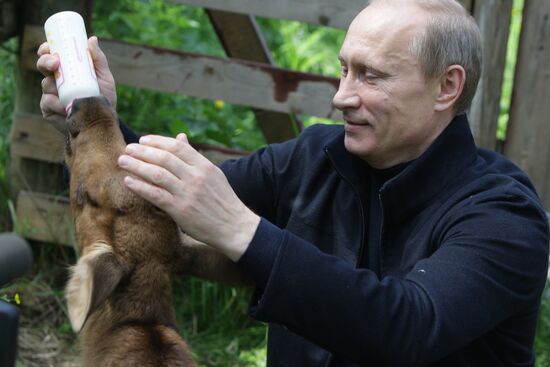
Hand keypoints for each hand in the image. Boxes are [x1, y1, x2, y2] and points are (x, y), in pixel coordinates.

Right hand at [37, 36, 116, 127]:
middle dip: (45, 62)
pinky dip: (57, 104)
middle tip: (55, 63)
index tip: (49, 48)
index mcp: (66, 70)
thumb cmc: (103, 98)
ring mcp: (50, 95)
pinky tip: (66, 108)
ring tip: (72, 95)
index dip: (46, 50)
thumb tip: (92, 39)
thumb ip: (99, 60)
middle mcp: (56, 81)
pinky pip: (47, 102)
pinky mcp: (48, 110)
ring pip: (45, 84)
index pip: (51, 56)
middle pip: (42, 66)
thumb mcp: (104, 78)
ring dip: (56, 87)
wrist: (103, 123)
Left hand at [117, 134, 260, 261]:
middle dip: (142, 151)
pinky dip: (140, 186)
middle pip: (164, 157)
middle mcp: (196, 176)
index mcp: (204, 166)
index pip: (177, 146)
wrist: (234, 226)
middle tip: (127, 149)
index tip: (143, 140)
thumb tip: (180, 137)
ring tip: (123, 161)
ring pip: (156, 174)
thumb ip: (194, 157)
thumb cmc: (222, 200)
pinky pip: (155, 195)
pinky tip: (128, 181)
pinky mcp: (180, 210)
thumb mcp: (213, 174)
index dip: (157, 141)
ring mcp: (188, 193)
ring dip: (136, 166)